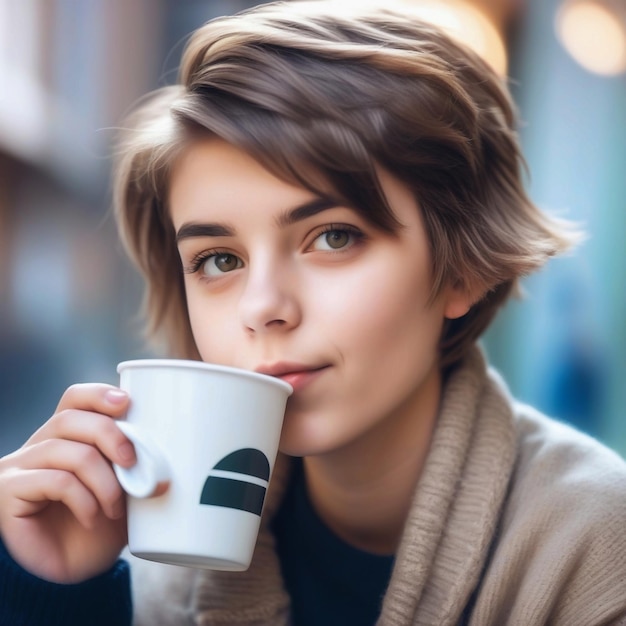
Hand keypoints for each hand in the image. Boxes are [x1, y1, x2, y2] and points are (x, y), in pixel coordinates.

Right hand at [0, 384, 136, 582]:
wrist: (77, 570)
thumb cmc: (103, 523)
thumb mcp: (125, 486)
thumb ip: (133, 461)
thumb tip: (164, 450)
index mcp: (67, 436)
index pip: (75, 398)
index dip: (98, 395)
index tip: (127, 402)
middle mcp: (40, 445)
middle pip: (70, 417)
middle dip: (109, 435)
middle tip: (132, 463)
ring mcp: (20, 466)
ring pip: (65, 450)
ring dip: (102, 478)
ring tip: (116, 506)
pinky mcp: (9, 491)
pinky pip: (54, 480)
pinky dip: (83, 499)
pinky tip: (92, 517)